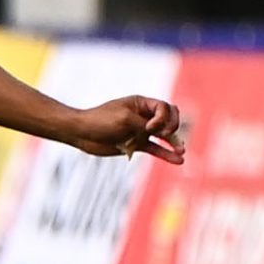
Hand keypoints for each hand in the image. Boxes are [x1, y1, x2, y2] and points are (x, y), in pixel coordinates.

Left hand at [65, 95, 185, 164]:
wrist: (81, 133)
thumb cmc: (100, 121)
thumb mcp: (124, 119)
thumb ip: (144, 126)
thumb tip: (160, 133)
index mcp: (141, 103)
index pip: (164, 108)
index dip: (163, 118)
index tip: (149, 128)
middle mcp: (144, 116)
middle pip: (169, 119)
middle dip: (172, 126)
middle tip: (164, 135)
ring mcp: (140, 131)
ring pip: (164, 136)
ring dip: (174, 142)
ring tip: (181, 151)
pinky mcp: (136, 144)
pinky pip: (155, 149)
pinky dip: (166, 154)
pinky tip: (178, 160)